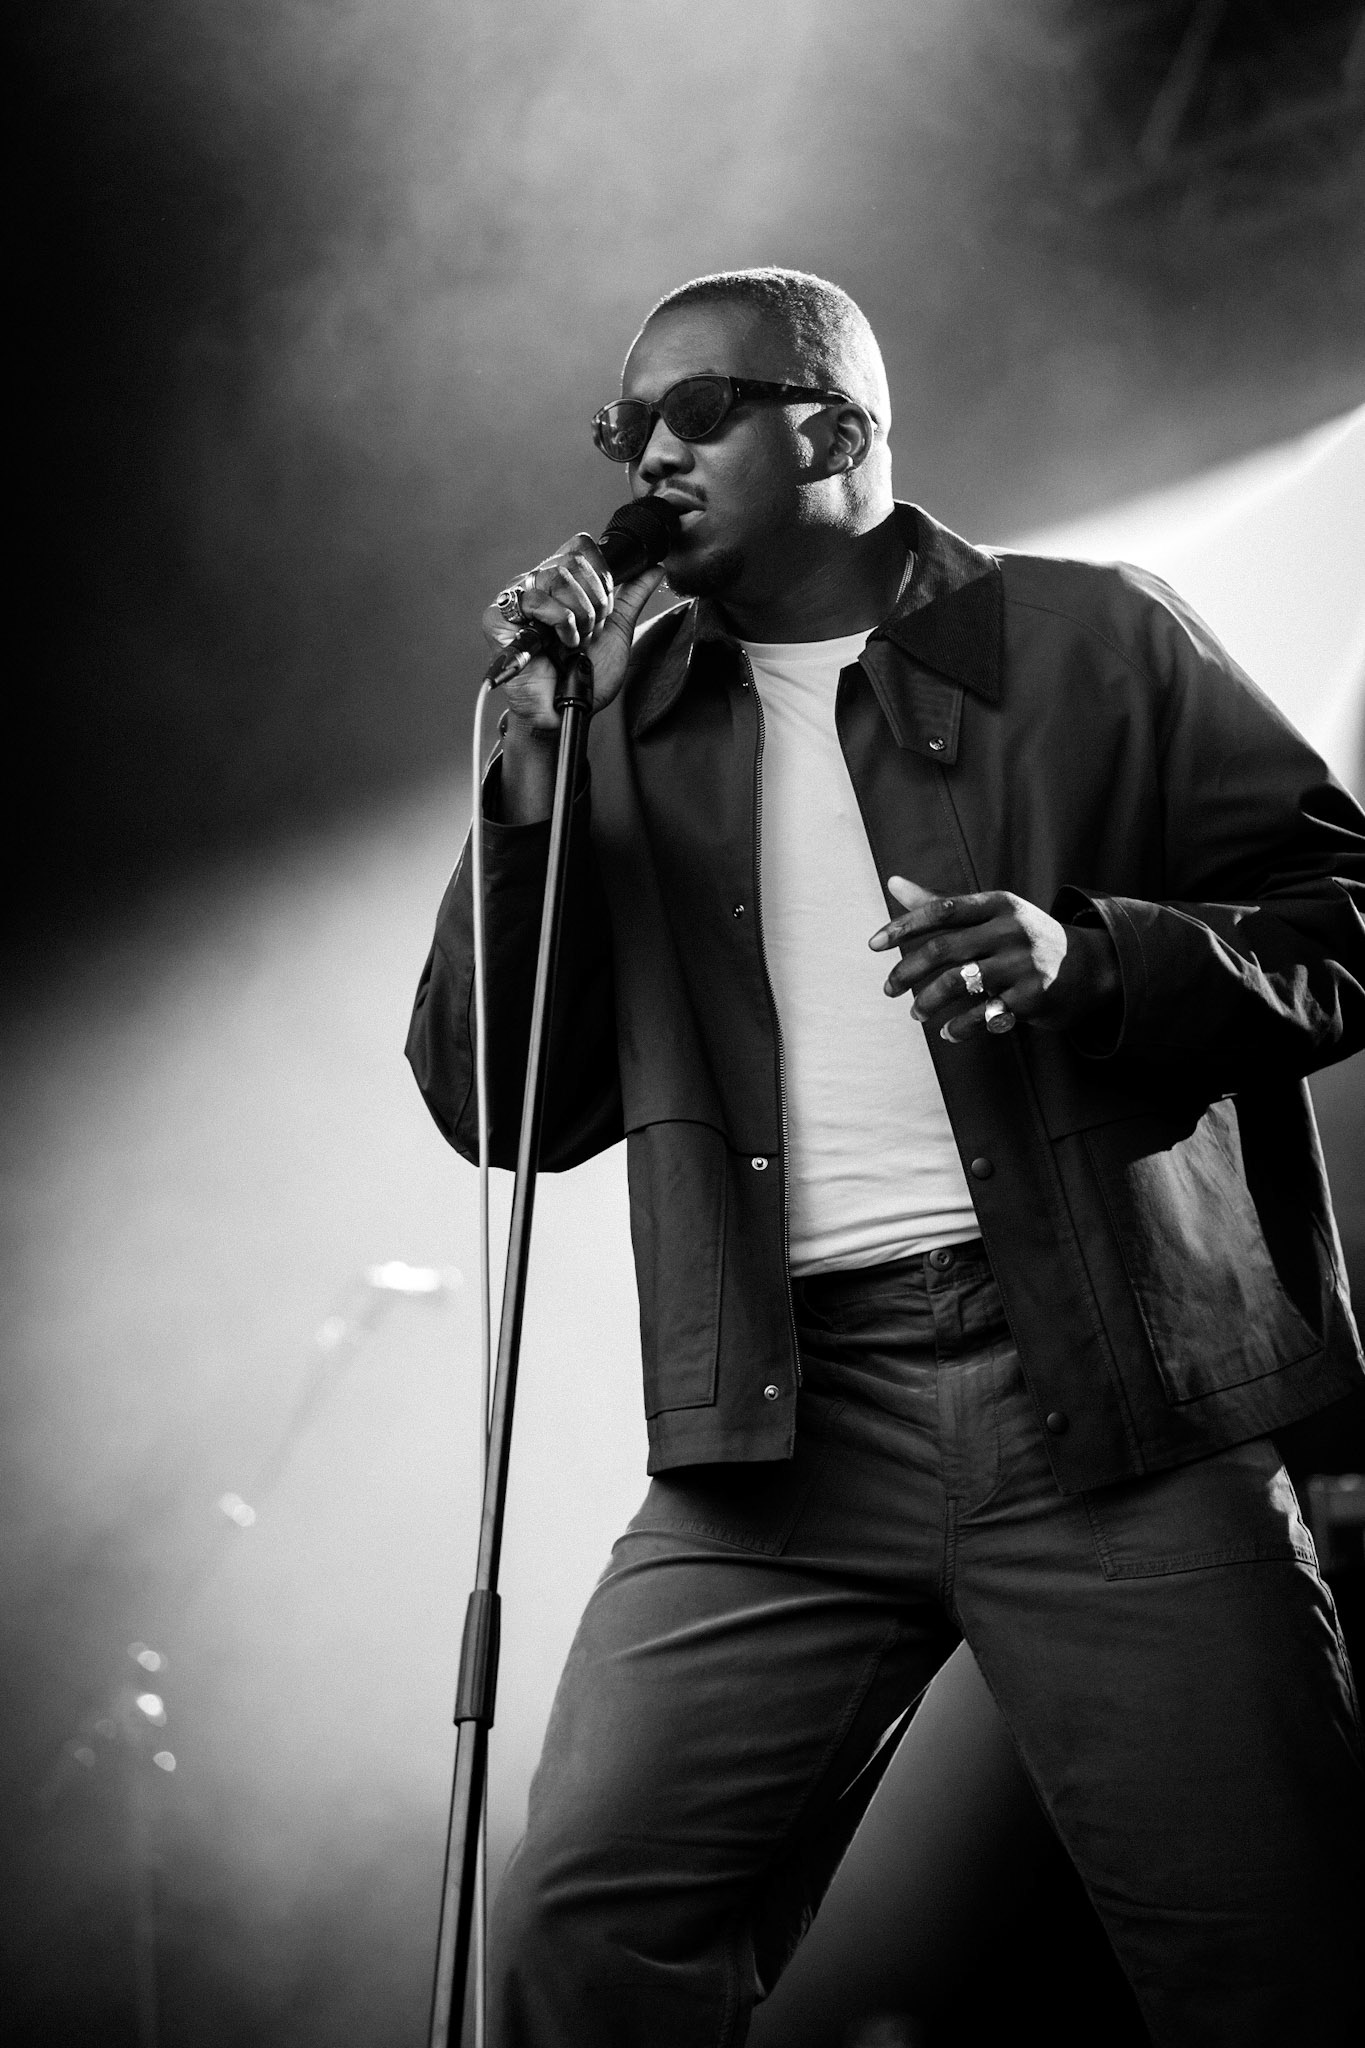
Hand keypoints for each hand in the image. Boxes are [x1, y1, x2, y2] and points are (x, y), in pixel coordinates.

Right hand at [482, 532, 664, 739]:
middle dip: (593, 602)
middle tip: (588, 632)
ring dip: (578, 615)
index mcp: (560, 582)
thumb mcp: (616, 632)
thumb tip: (655, 568)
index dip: (600, 576)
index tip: (603, 611)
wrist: (566, 711)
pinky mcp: (498, 618)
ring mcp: (515, 600)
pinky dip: (558, 622)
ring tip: (573, 641)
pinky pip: (535, 599)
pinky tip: (558, 644)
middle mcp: (536, 584)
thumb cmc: (585, 677)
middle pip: (573, 561)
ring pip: (556, 576)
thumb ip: (631, 598)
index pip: (580, 547)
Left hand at [869, 876, 1119, 1041]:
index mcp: (998, 904)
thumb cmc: (1025, 939)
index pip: (942, 909)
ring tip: (915, 1013)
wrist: (1092, 967)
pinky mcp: (1032, 996)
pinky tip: (948, 1033)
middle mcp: (1011, 929)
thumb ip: (942, 904)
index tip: (874, 945)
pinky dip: (960, 1027)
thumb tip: (892, 883)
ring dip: (928, 1001)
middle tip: (888, 989)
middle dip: (907, 972)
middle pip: (943, 949)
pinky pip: (984, 1015)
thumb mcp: (992, 915)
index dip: (904, 926)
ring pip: (958, 983)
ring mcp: (1023, 963)